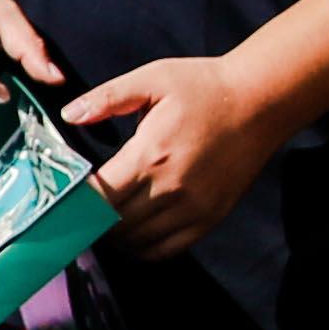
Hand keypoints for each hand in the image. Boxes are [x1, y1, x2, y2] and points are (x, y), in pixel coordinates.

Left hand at [65, 52, 287, 258]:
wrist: (260, 101)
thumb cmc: (203, 87)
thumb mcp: (152, 79)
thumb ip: (106, 98)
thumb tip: (68, 115)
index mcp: (149, 154)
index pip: (99, 196)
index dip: (78, 200)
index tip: (68, 195)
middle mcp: (170, 188)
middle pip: (114, 224)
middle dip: (94, 219)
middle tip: (83, 209)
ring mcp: (193, 208)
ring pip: (138, 242)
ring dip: (117, 235)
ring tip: (108, 219)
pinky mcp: (210, 218)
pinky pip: (168, 250)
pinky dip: (145, 249)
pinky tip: (136, 233)